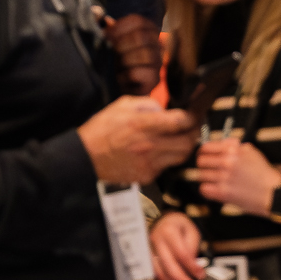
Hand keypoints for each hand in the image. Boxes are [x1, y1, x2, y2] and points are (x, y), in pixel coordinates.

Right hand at [77, 96, 195, 184]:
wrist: (86, 157)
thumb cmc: (102, 129)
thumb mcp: (121, 105)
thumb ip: (146, 104)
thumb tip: (163, 109)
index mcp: (143, 124)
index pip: (180, 121)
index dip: (192, 117)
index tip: (193, 114)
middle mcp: (150, 144)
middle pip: (187, 141)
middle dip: (193, 132)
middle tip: (192, 128)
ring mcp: (149, 162)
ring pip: (181, 156)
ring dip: (184, 147)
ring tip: (180, 139)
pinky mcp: (147, 176)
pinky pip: (166, 166)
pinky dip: (168, 158)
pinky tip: (161, 151)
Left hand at [103, 12, 163, 94]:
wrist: (121, 85)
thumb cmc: (116, 58)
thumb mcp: (109, 40)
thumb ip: (102, 25)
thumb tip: (95, 12)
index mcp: (148, 29)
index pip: (138, 21)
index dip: (119, 26)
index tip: (106, 34)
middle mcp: (158, 43)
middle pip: (141, 37)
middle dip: (121, 44)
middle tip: (109, 51)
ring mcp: (158, 61)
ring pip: (145, 54)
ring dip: (124, 59)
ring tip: (116, 64)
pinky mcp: (155, 79)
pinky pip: (142, 73)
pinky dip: (127, 74)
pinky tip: (120, 76)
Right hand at [149, 213, 205, 279]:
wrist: (164, 221)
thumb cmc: (178, 226)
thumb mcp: (191, 231)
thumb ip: (192, 248)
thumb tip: (193, 267)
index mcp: (168, 231)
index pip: (181, 253)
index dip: (192, 267)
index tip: (200, 275)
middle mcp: (156, 240)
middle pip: (169, 265)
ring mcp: (149, 250)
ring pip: (159, 273)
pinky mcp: (146, 259)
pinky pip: (154, 274)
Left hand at [194, 135, 280, 216]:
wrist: (273, 193)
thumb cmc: (263, 173)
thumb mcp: (251, 152)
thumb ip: (234, 145)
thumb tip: (221, 143)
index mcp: (232, 151)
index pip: (205, 148)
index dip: (203, 152)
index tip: (204, 155)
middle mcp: (226, 163)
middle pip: (201, 162)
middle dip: (204, 165)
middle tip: (208, 169)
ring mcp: (224, 178)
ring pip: (201, 175)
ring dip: (207, 177)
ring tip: (214, 180)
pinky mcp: (223, 193)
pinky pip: (204, 189)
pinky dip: (207, 189)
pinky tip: (214, 188)